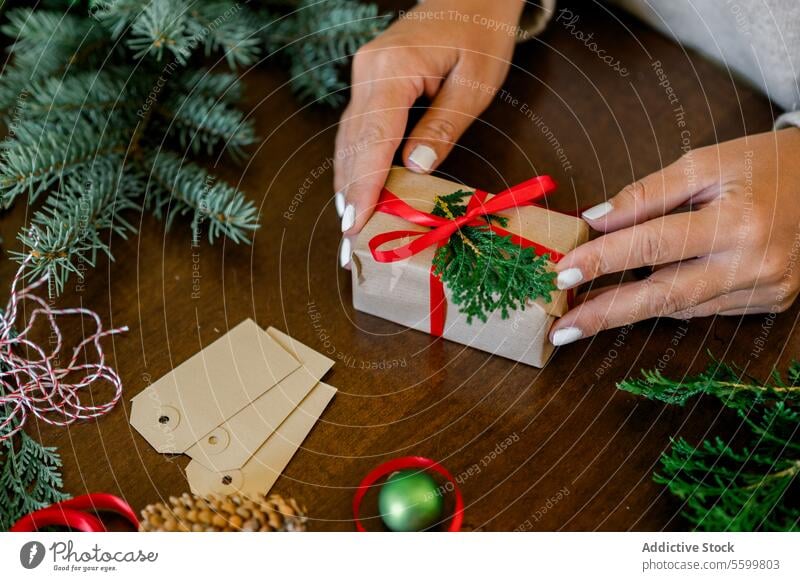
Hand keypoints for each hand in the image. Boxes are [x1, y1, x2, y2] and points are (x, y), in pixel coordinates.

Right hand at [334, 0, 524, 265]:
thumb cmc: (481, 34)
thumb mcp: (475, 83)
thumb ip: (443, 125)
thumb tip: (416, 168)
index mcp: (392, 69)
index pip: (372, 139)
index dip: (363, 186)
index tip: (355, 225)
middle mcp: (368, 72)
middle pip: (352, 144)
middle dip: (350, 196)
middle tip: (347, 242)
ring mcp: (364, 76)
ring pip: (348, 140)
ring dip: (348, 185)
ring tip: (348, 227)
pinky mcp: (370, 83)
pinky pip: (357, 131)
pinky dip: (356, 165)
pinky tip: (356, 193)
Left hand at [549, 128, 799, 345]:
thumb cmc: (761, 165)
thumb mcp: (703, 163)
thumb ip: (646, 194)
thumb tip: (593, 220)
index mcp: (736, 221)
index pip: (653, 243)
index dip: (602, 260)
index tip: (562, 274)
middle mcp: (752, 263)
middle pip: (663, 296)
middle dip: (605, 314)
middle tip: (561, 330)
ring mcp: (764, 289)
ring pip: (680, 307)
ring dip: (628, 310)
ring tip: (584, 314)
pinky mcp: (769, 302)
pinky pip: (703, 308)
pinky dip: (667, 302)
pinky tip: (637, 297)